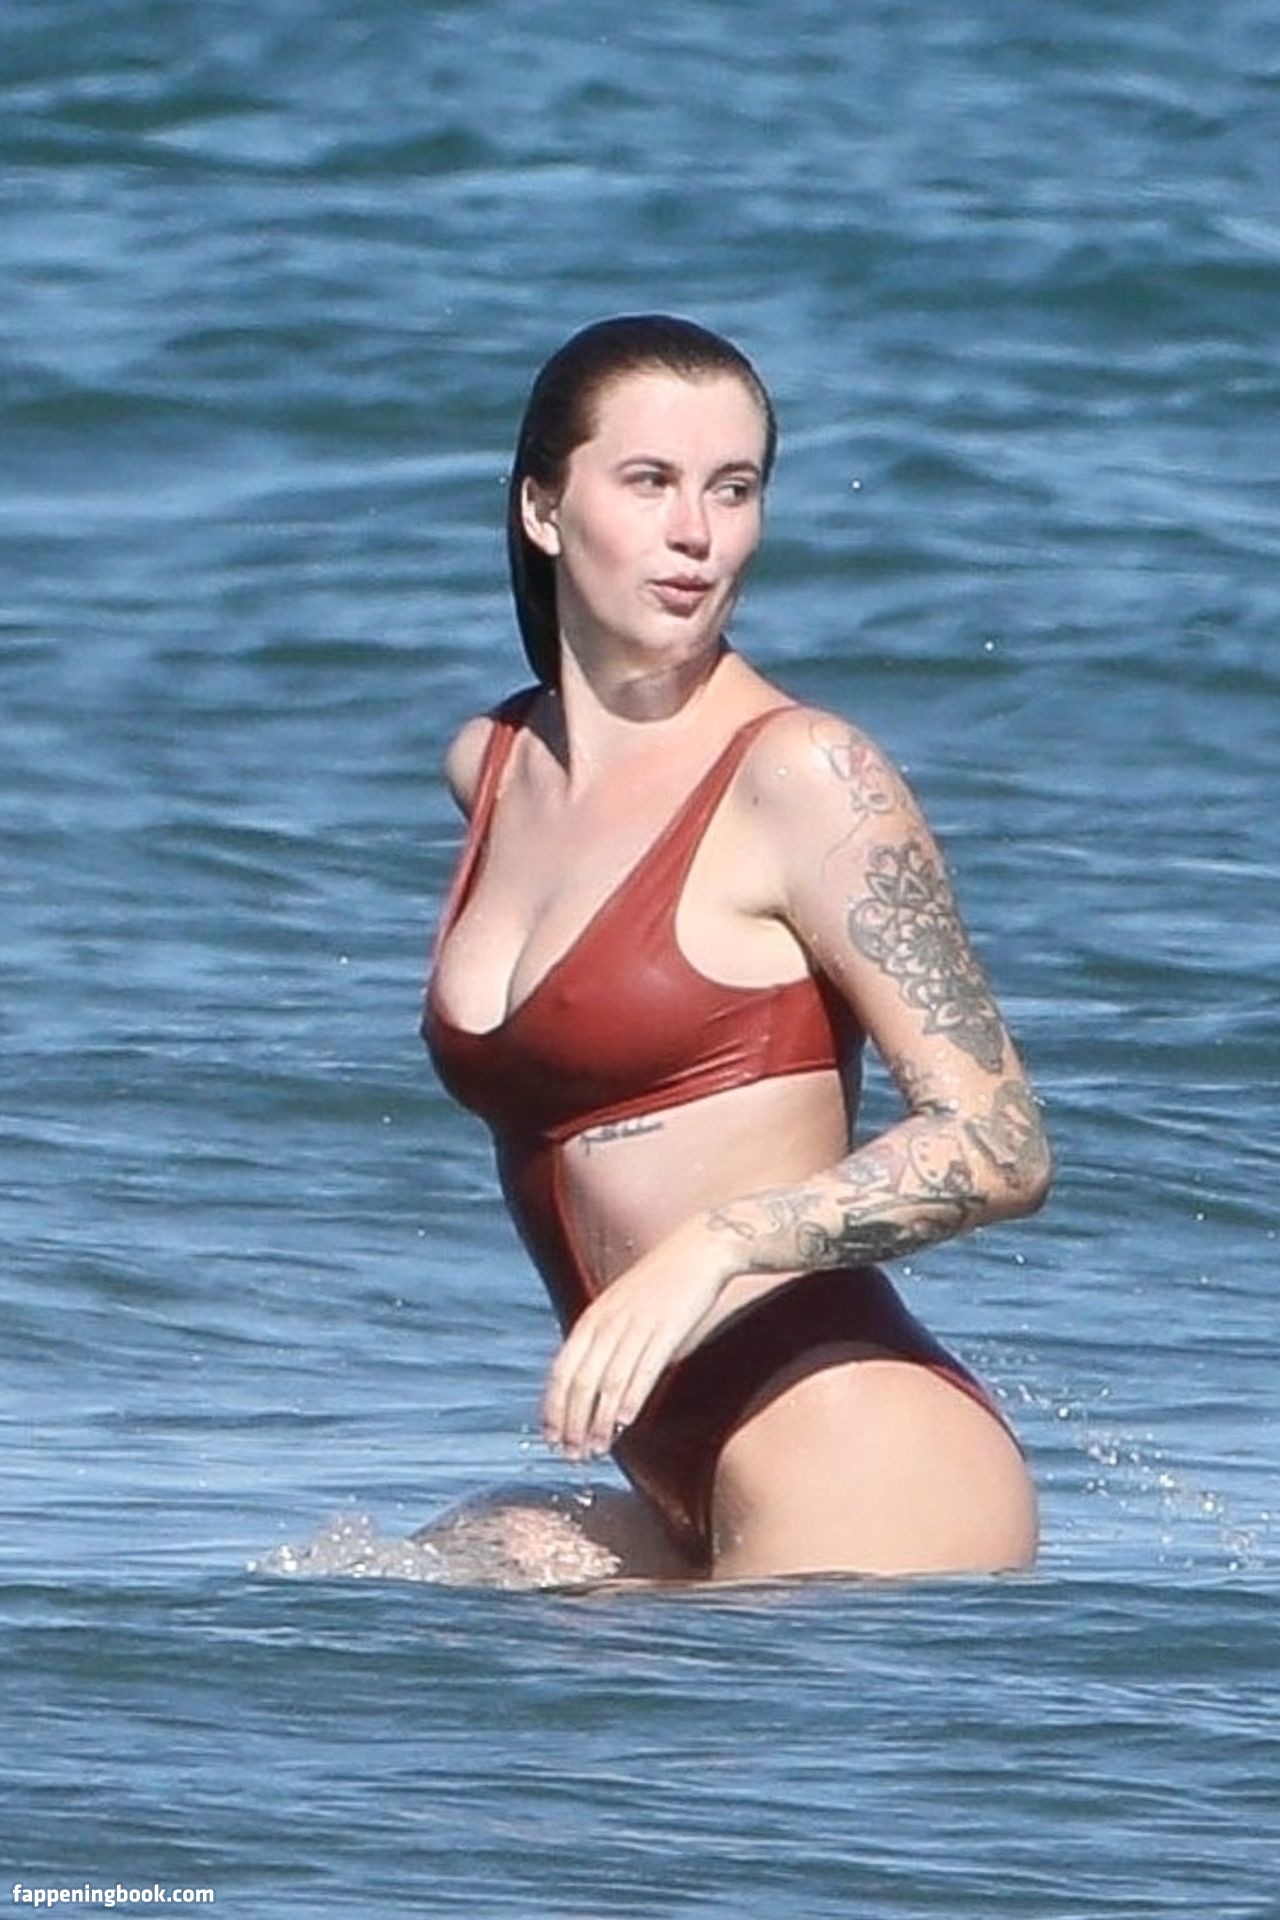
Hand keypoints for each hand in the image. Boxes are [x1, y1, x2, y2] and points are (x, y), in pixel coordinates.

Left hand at [541, 1219, 733, 1461]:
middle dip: (572, 1423)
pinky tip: (624, 1423)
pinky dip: (631, 1398)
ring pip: (608, 1382)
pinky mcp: (666, 1329)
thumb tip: (593, 1385)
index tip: (551, 1439)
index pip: (561, 1371)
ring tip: (596, 1450)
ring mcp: (636, 1325)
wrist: (698, 1250)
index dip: (554, 1408)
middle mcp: (608, 1322)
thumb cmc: (661, 1285)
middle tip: (573, 1455)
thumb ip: (605, 1342)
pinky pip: (643, 1369)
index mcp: (592, 1318)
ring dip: (598, 1421)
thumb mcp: (620, 1308)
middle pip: (580, 1381)